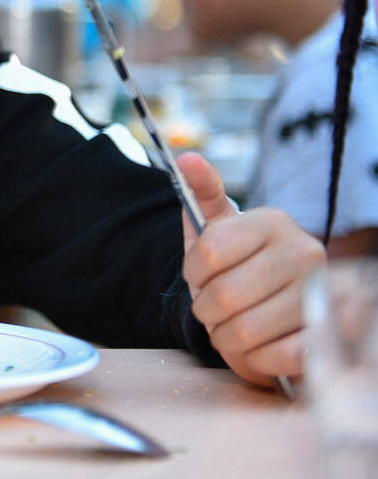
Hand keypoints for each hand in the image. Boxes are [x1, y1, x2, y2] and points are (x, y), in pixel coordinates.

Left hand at [178, 153, 324, 387]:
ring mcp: (323, 295)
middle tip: (213, 308)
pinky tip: (259, 347)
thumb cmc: (235, 266)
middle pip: (224, 295)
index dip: (192, 273)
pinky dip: (255, 360)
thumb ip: (200, 191)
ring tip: (232, 328)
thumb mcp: (213, 227)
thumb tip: (186, 158)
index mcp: (272, 222)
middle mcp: (306, 252)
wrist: (270, 308)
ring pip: (246, 330)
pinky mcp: (331, 337)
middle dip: (206, 310)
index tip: (199, 276)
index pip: (208, 251)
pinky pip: (277, 358)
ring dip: (226, 338)